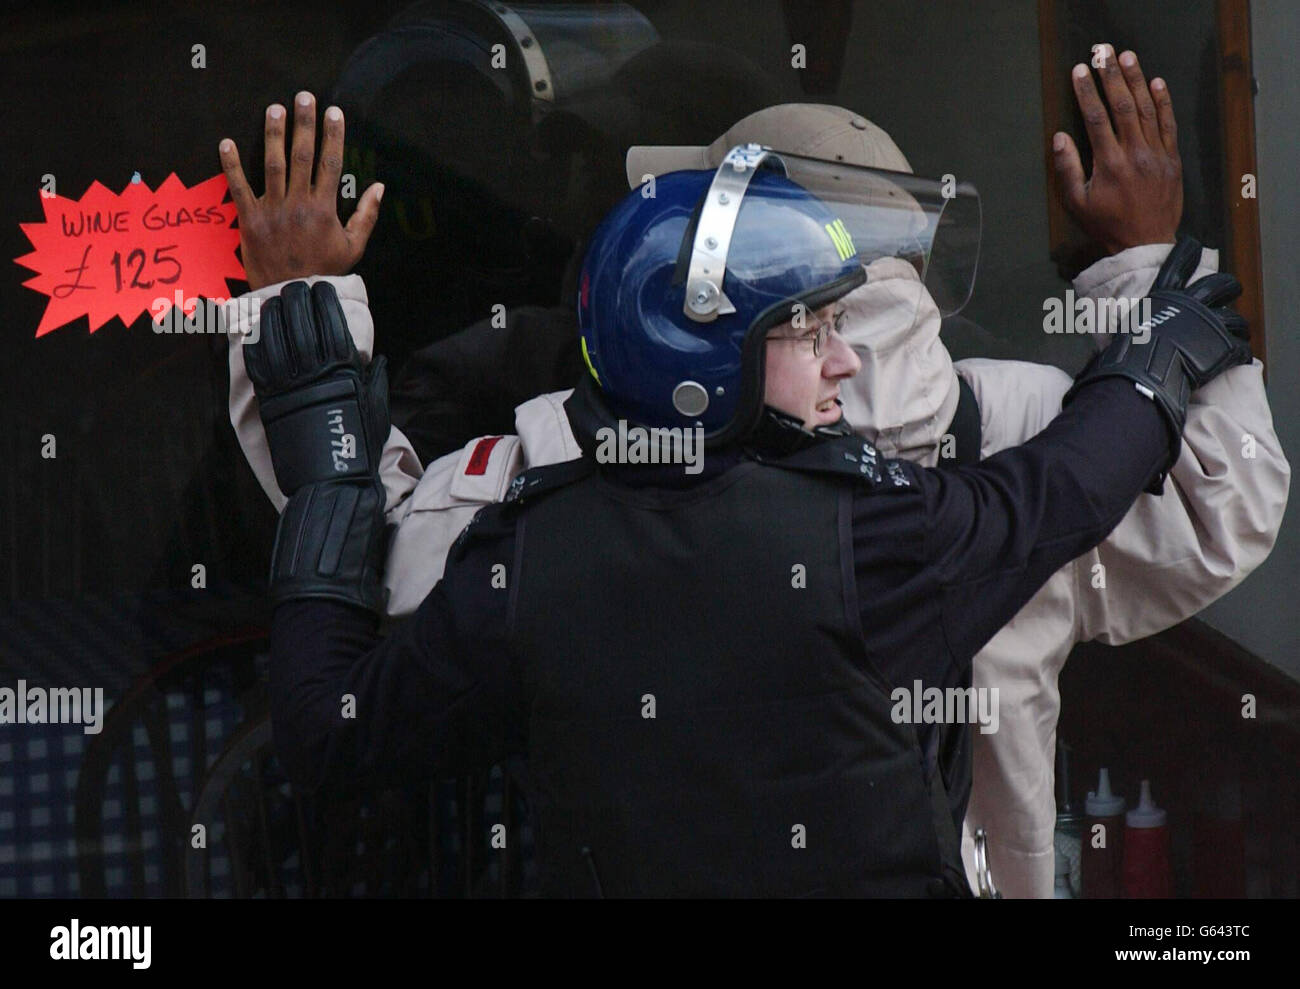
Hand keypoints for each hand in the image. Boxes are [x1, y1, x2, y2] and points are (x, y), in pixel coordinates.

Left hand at [218, 91, 383, 289]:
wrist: (294, 297)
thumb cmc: (326, 272)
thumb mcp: (354, 247)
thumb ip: (366, 215)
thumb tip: (378, 187)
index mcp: (324, 209)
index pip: (331, 163)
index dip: (333, 136)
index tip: (334, 113)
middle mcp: (299, 204)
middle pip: (302, 155)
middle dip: (304, 123)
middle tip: (304, 97)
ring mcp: (272, 210)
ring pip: (272, 164)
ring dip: (273, 134)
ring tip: (274, 109)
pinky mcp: (250, 220)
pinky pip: (238, 187)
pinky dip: (231, 165)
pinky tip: (227, 142)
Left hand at [245, 281, 390, 495]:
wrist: (332, 481)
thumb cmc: (361, 448)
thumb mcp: (378, 410)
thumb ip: (375, 381)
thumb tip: (378, 360)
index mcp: (344, 372)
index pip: (332, 324)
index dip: (325, 302)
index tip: (321, 288)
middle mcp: (315, 374)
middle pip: (301, 324)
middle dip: (297, 300)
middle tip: (295, 287)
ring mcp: (289, 386)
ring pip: (276, 339)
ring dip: (273, 316)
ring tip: (273, 303)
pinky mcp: (270, 401)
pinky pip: (259, 365)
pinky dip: (256, 345)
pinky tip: (256, 333)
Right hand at [1052, 45, 1181, 254]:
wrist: (1146, 244)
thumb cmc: (1107, 225)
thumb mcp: (1076, 204)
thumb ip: (1067, 169)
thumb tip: (1060, 138)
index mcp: (1109, 165)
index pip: (1096, 119)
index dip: (1087, 93)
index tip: (1079, 71)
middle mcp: (1135, 154)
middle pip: (1122, 106)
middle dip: (1111, 76)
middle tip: (1103, 53)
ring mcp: (1157, 154)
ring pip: (1146, 109)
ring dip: (1136, 80)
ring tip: (1127, 57)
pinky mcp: (1172, 158)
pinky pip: (1168, 124)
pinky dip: (1163, 101)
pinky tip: (1156, 82)